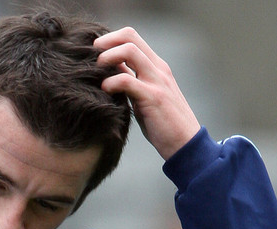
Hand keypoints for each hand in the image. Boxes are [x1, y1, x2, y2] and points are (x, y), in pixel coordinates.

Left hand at [94, 27, 200, 160]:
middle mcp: (157, 69)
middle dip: (106, 43)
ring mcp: (156, 81)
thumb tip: (111, 74)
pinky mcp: (152, 98)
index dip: (111, 40)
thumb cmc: (163, 124)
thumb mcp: (145, 98)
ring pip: (129, 51)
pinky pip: (127, 80)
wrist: (185, 144)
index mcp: (156, 66)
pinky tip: (104, 90)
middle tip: (91, 57)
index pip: (132, 38)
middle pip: (129, 37)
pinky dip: (111, 82)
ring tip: (96, 71)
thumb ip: (132, 83)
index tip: (96, 53)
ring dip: (107, 57)